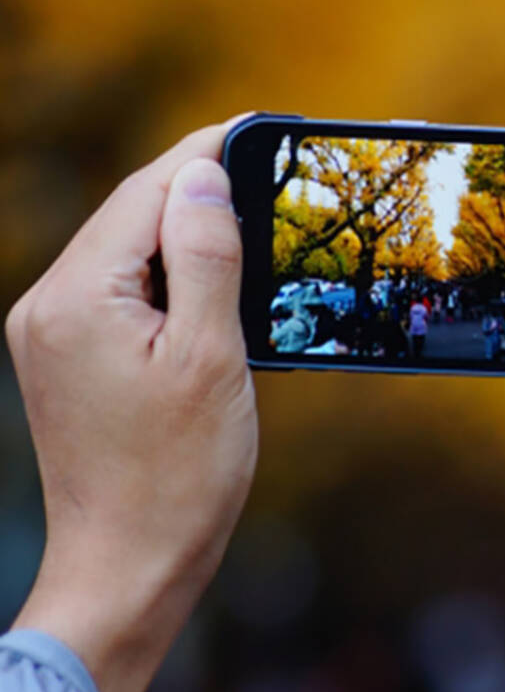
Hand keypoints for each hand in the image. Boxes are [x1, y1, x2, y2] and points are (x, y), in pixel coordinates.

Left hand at [5, 119, 257, 691]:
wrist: (130, 564)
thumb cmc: (178, 476)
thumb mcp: (211, 358)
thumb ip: (205, 258)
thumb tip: (203, 176)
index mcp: (78, 299)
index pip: (146, 192)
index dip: (206, 154)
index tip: (259, 127)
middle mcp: (49, 305)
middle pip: (131, 215)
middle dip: (198, 189)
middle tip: (269, 169)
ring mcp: (52, 333)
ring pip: (127, 251)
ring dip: (186, 234)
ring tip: (252, 225)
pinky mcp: (68, 358)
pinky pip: (121, 290)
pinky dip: (169, 276)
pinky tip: (213, 284)